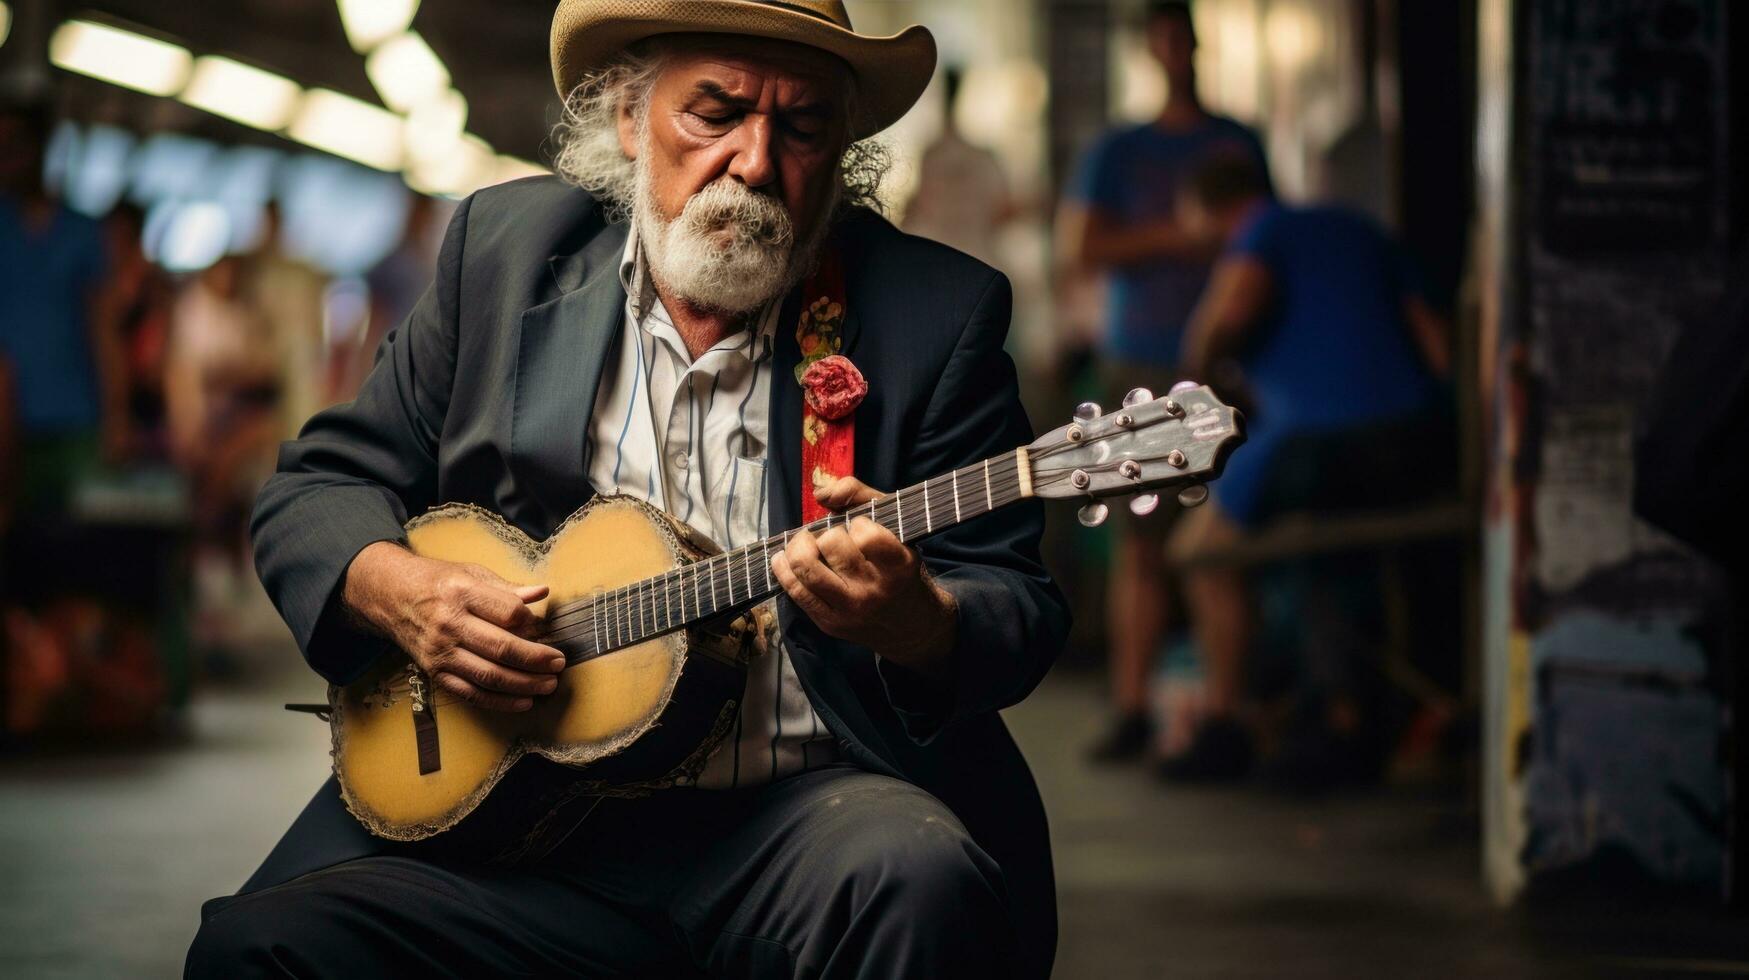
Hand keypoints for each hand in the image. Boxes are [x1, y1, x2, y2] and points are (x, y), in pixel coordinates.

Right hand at [341, 542, 565, 711]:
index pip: (508, 612)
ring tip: (548, 685)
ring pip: (489, 675)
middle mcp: (450, 624)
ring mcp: (441, 652)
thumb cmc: (439, 583)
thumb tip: (542, 592)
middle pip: (502, 648)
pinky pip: (471, 693)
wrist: (392, 597)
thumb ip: (507, 588)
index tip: (546, 629)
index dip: (533, 623)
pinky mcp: (435, 672)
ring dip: (524, 684)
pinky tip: (523, 702)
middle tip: (559, 663)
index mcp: (462, 593)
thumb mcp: (471, 573)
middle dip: (536, 660)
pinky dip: (499, 702)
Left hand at [771, 477, 956, 679]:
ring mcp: (849, 610)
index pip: (866, 535)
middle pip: (831, 544)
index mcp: (898, 566)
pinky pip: (796, 591)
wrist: (912, 627)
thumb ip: (861, 496)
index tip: (862, 528)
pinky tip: (783, 557)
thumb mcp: (897, 527)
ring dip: (799, 546)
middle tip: (834, 538)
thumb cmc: (902, 569)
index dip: (859, 524)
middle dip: (828, 534)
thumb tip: (821, 493)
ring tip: (805, 543)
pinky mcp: (830, 624)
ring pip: (807, 567)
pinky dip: (783, 569)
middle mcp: (874, 590)